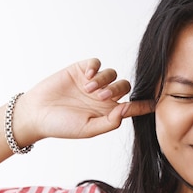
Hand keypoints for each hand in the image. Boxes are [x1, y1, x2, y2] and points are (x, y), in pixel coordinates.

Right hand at [15, 58, 153, 143]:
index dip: (145, 104)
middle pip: (125, 87)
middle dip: (116, 90)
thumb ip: (109, 122)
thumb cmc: (61, 126)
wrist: (36, 114)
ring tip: (88, 90)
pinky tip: (87, 76)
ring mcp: (93, 82)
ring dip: (104, 80)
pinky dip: (95, 67)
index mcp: (108, 112)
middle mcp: (104, 96)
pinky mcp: (81, 70)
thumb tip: (126, 110)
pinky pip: (97, 63)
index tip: (156, 102)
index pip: (132, 107)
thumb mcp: (88, 129)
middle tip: (100, 97)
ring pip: (112, 74)